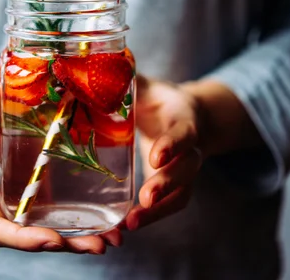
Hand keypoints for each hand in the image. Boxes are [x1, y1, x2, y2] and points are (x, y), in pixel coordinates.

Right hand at [0, 70, 121, 253]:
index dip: (21, 239)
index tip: (52, 240)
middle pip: (24, 235)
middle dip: (61, 244)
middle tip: (98, 245)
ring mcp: (14, 198)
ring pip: (44, 228)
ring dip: (77, 238)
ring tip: (110, 239)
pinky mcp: (34, 188)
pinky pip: (55, 210)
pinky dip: (80, 218)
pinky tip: (107, 221)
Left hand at [123, 75, 202, 230]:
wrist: (185, 116)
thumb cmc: (159, 100)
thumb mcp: (146, 86)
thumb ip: (126, 78)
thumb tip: (98, 63)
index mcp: (184, 118)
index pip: (184, 132)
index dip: (173, 144)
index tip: (157, 156)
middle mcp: (191, 147)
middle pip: (187, 168)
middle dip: (168, 183)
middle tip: (146, 198)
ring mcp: (186, 170)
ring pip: (182, 193)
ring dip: (158, 210)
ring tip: (131, 223)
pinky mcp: (177, 187)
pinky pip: (171, 206)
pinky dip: (151, 218)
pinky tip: (126, 226)